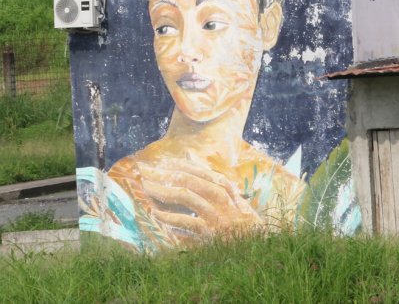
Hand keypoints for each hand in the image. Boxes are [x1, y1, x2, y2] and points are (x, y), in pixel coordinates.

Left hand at [134, 158, 260, 239]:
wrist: (255, 244)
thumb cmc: (238, 218)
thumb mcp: (228, 194)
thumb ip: (206, 175)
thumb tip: (188, 154)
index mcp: (224, 187)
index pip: (196, 170)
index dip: (175, 164)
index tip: (157, 162)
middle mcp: (220, 197)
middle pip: (188, 180)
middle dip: (163, 173)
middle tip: (143, 170)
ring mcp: (216, 214)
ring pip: (186, 196)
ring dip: (163, 190)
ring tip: (146, 187)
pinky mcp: (211, 232)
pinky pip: (187, 221)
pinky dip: (170, 217)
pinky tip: (156, 214)